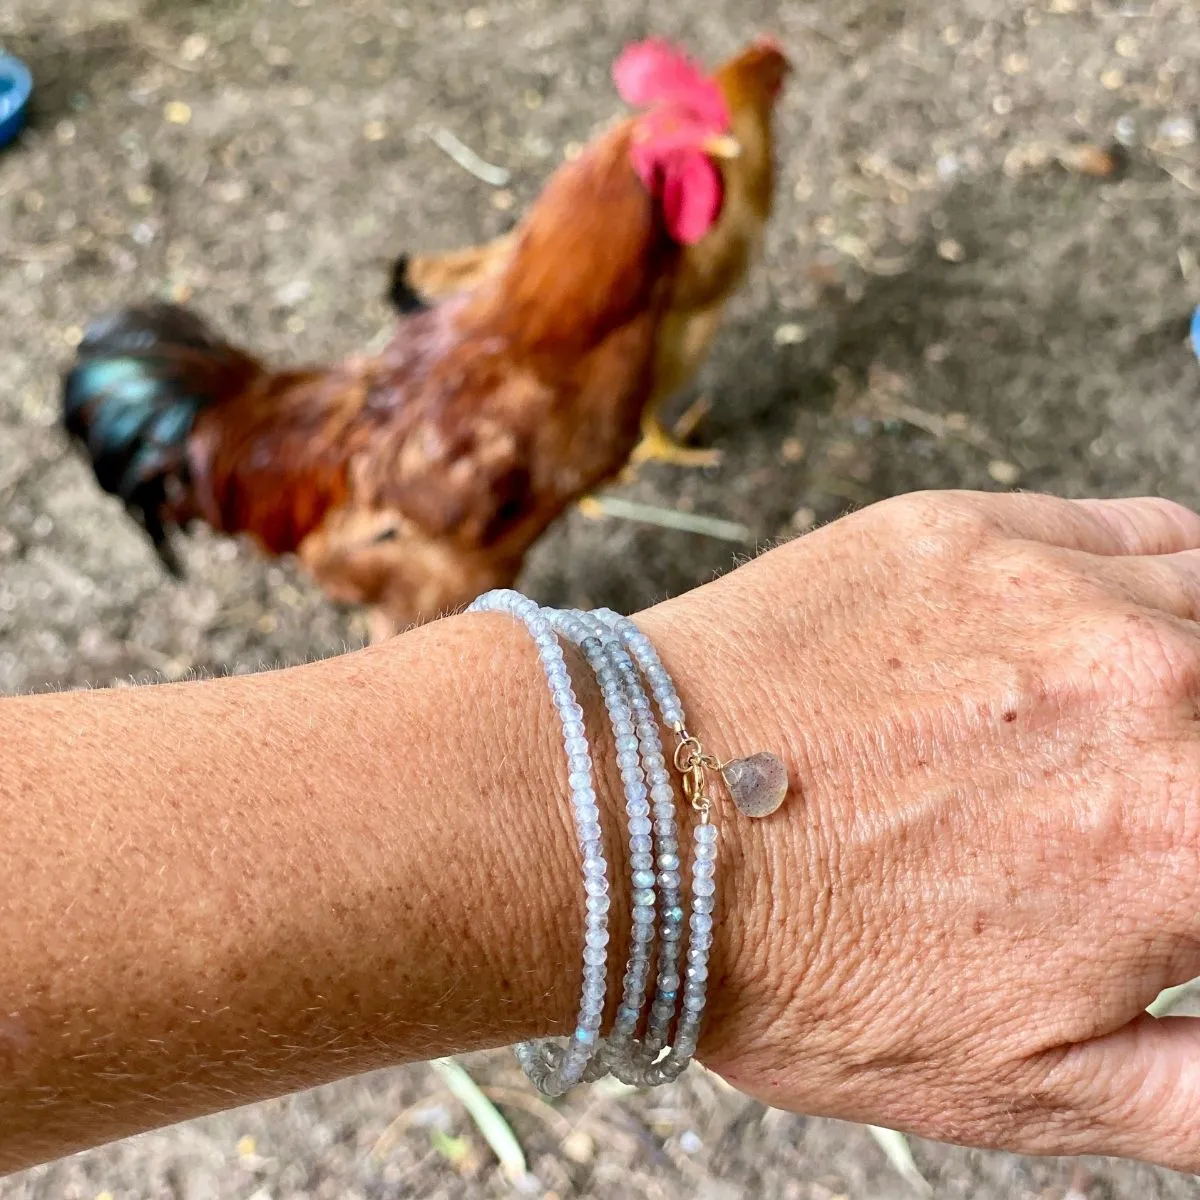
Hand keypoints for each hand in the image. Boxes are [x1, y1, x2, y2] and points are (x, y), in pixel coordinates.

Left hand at [642, 490, 1199, 1170]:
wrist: (634, 822)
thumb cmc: (793, 957)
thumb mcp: (1025, 1087)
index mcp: (1191, 838)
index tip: (1172, 844)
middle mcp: (1155, 689)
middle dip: (1193, 764)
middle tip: (1131, 793)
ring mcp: (1057, 588)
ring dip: (1191, 661)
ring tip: (1115, 715)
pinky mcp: (967, 530)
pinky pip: (1123, 528)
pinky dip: (1144, 573)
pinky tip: (1092, 623)